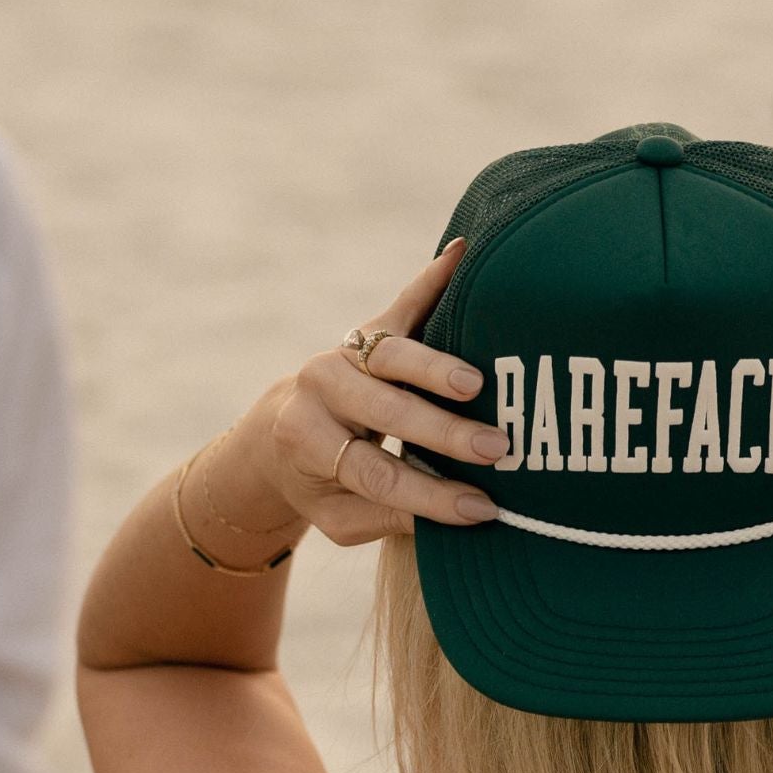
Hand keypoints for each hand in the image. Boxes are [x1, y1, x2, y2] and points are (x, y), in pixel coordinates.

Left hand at [231, 244, 506, 550]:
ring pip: (392, 354)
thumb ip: (388, 517)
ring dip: (436, 368)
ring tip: (478, 385)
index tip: (480, 509)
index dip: (429, 494)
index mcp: (306, 441)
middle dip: (443, 432)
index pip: (376, 472)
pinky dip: (434, 279)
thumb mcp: (340, 517)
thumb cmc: (321, 484)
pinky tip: (465, 254)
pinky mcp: (369, 324)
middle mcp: (320, 389)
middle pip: (386, 409)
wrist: (278, 433)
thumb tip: (462, 514)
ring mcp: (344, 351)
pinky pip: (404, 301)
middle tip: (494, 449)